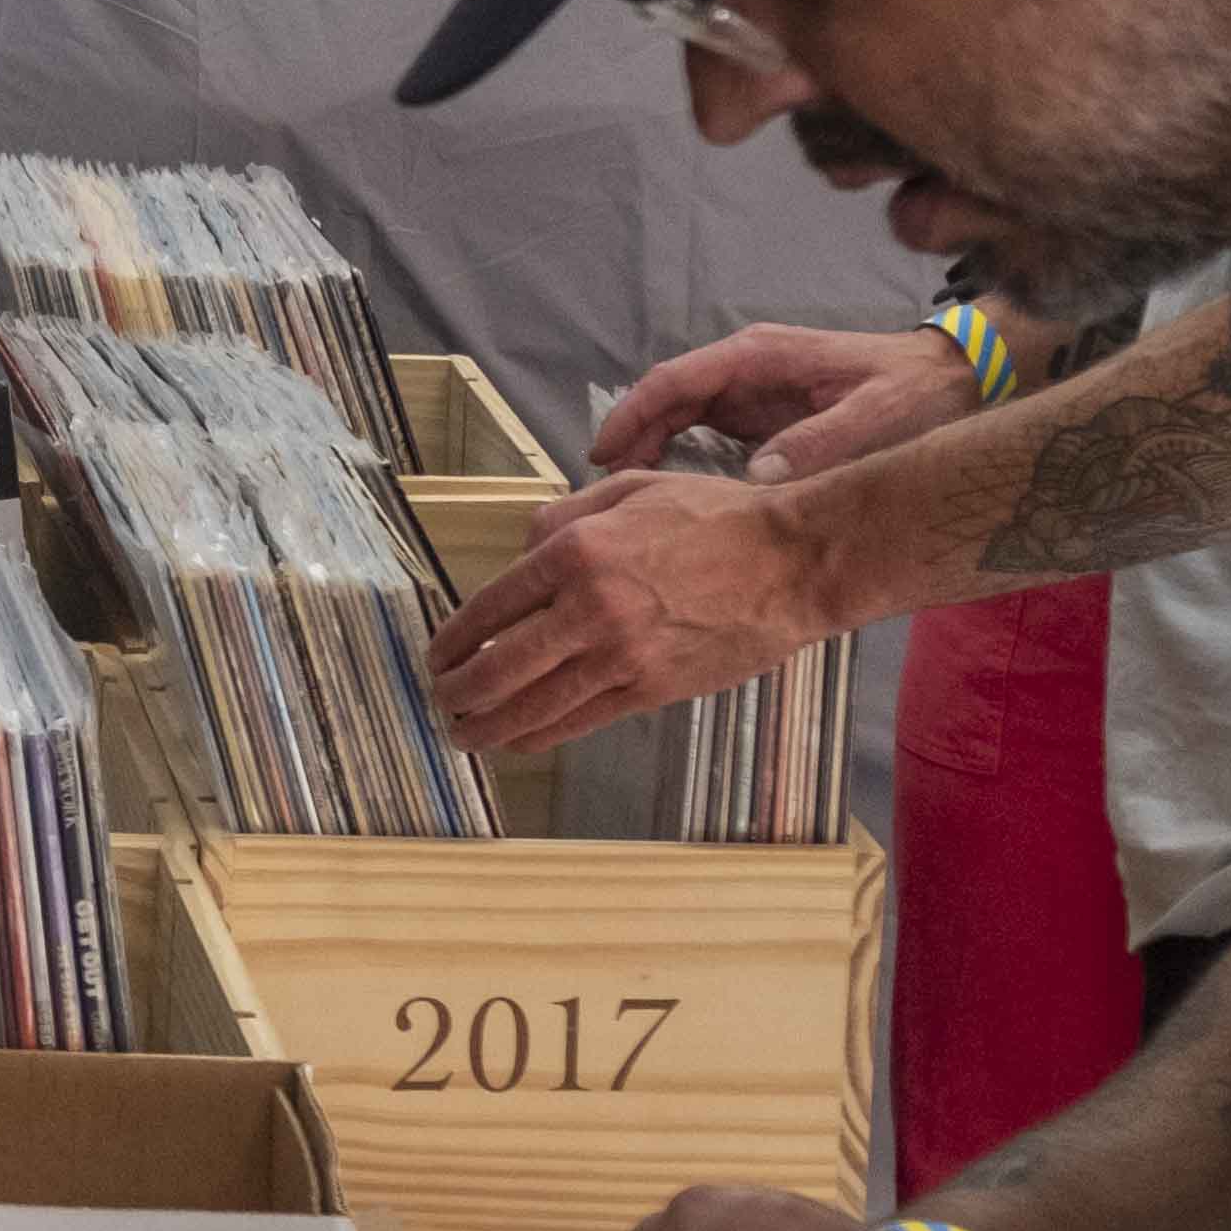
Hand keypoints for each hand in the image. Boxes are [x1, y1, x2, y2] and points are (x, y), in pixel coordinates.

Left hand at [433, 462, 850, 747]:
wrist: (792, 560)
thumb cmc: (718, 516)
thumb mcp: (633, 488)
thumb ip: (567, 515)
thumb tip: (524, 545)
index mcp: (576, 550)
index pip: (492, 605)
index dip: (455, 638)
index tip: (438, 654)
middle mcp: (589, 607)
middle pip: (500, 667)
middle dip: (458, 691)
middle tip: (441, 700)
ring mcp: (621, 655)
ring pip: (534, 706)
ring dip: (488, 726)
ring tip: (464, 734)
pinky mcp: (652, 689)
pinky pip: (580, 721)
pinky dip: (540, 735)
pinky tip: (517, 742)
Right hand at [586, 319, 973, 479]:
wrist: (948, 378)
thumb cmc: (911, 391)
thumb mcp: (873, 416)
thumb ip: (818, 442)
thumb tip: (756, 478)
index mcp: (760, 356)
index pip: (676, 380)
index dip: (633, 414)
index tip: (602, 453)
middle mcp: (746, 369)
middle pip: (667, 400)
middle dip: (631, 439)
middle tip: (603, 493)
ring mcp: (751, 392)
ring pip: (680, 418)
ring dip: (650, 453)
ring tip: (625, 502)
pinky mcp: (762, 416)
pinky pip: (704, 434)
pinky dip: (679, 460)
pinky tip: (668, 497)